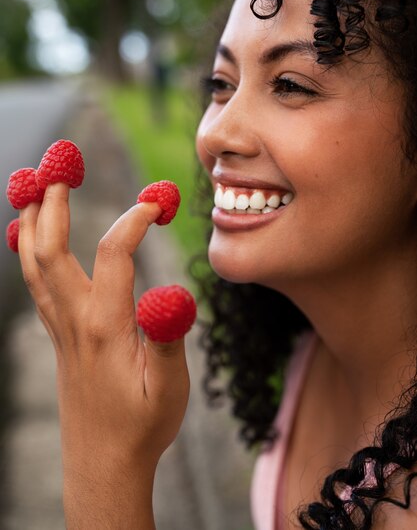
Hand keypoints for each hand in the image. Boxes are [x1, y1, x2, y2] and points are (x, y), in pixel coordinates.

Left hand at [17, 183, 189, 528]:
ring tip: (35, 188)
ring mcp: (61, 328)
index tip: (157, 201)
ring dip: (32, 222)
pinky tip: (33, 239)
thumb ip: (169, 337)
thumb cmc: (143, 425)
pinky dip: (30, 251)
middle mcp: (75, 321)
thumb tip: (175, 293)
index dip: (135, 219)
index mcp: (106, 326)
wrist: (103, 463)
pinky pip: (36, 284)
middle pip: (50, 250)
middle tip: (57, 166)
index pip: (115, 254)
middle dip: (51, 203)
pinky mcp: (60, 337)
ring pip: (33, 265)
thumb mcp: (170, 387)